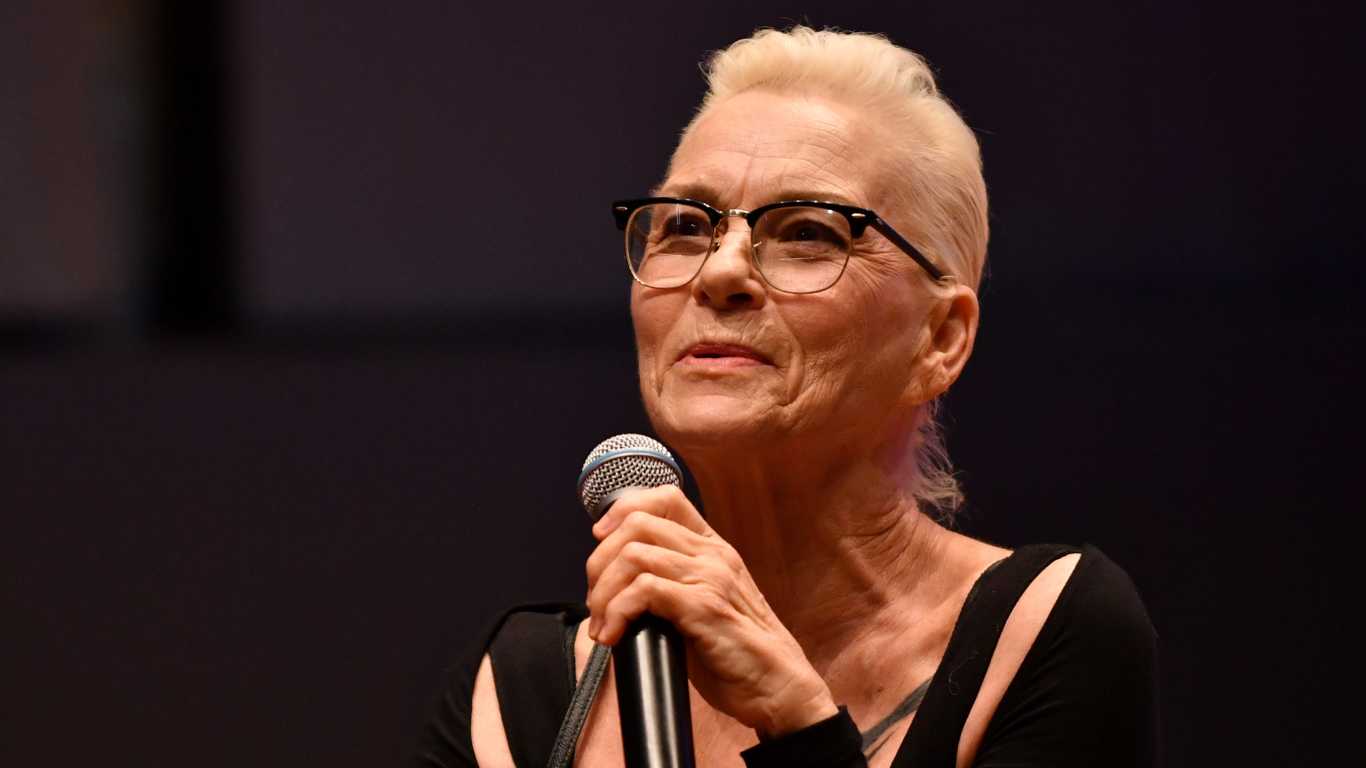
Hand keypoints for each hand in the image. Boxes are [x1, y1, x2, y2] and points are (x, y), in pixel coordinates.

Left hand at [585, 485, 837, 738]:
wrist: (777, 686)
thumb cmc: (737, 652)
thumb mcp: (706, 603)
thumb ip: (673, 583)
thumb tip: (616, 586)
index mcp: (713, 548)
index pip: (665, 498)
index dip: (624, 510)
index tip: (600, 539)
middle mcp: (712, 554)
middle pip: (638, 524)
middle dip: (601, 561)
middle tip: (595, 602)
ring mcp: (710, 577)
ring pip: (634, 555)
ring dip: (604, 592)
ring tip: (602, 624)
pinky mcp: (703, 606)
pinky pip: (644, 590)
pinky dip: (618, 612)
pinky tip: (615, 635)